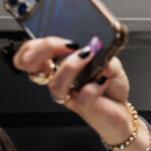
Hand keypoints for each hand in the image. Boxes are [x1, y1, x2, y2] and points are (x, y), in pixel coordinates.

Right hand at [13, 37, 148, 150]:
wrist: (121, 110)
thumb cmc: (111, 86)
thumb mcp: (111, 63)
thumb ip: (102, 53)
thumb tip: (95, 47)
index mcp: (60, 64)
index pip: (31, 52)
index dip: (39, 45)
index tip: (63, 41)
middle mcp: (59, 79)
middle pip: (29, 65)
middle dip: (42, 50)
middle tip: (67, 46)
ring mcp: (68, 94)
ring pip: (55, 84)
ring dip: (71, 66)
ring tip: (89, 58)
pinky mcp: (82, 107)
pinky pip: (82, 97)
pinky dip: (94, 87)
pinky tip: (103, 81)